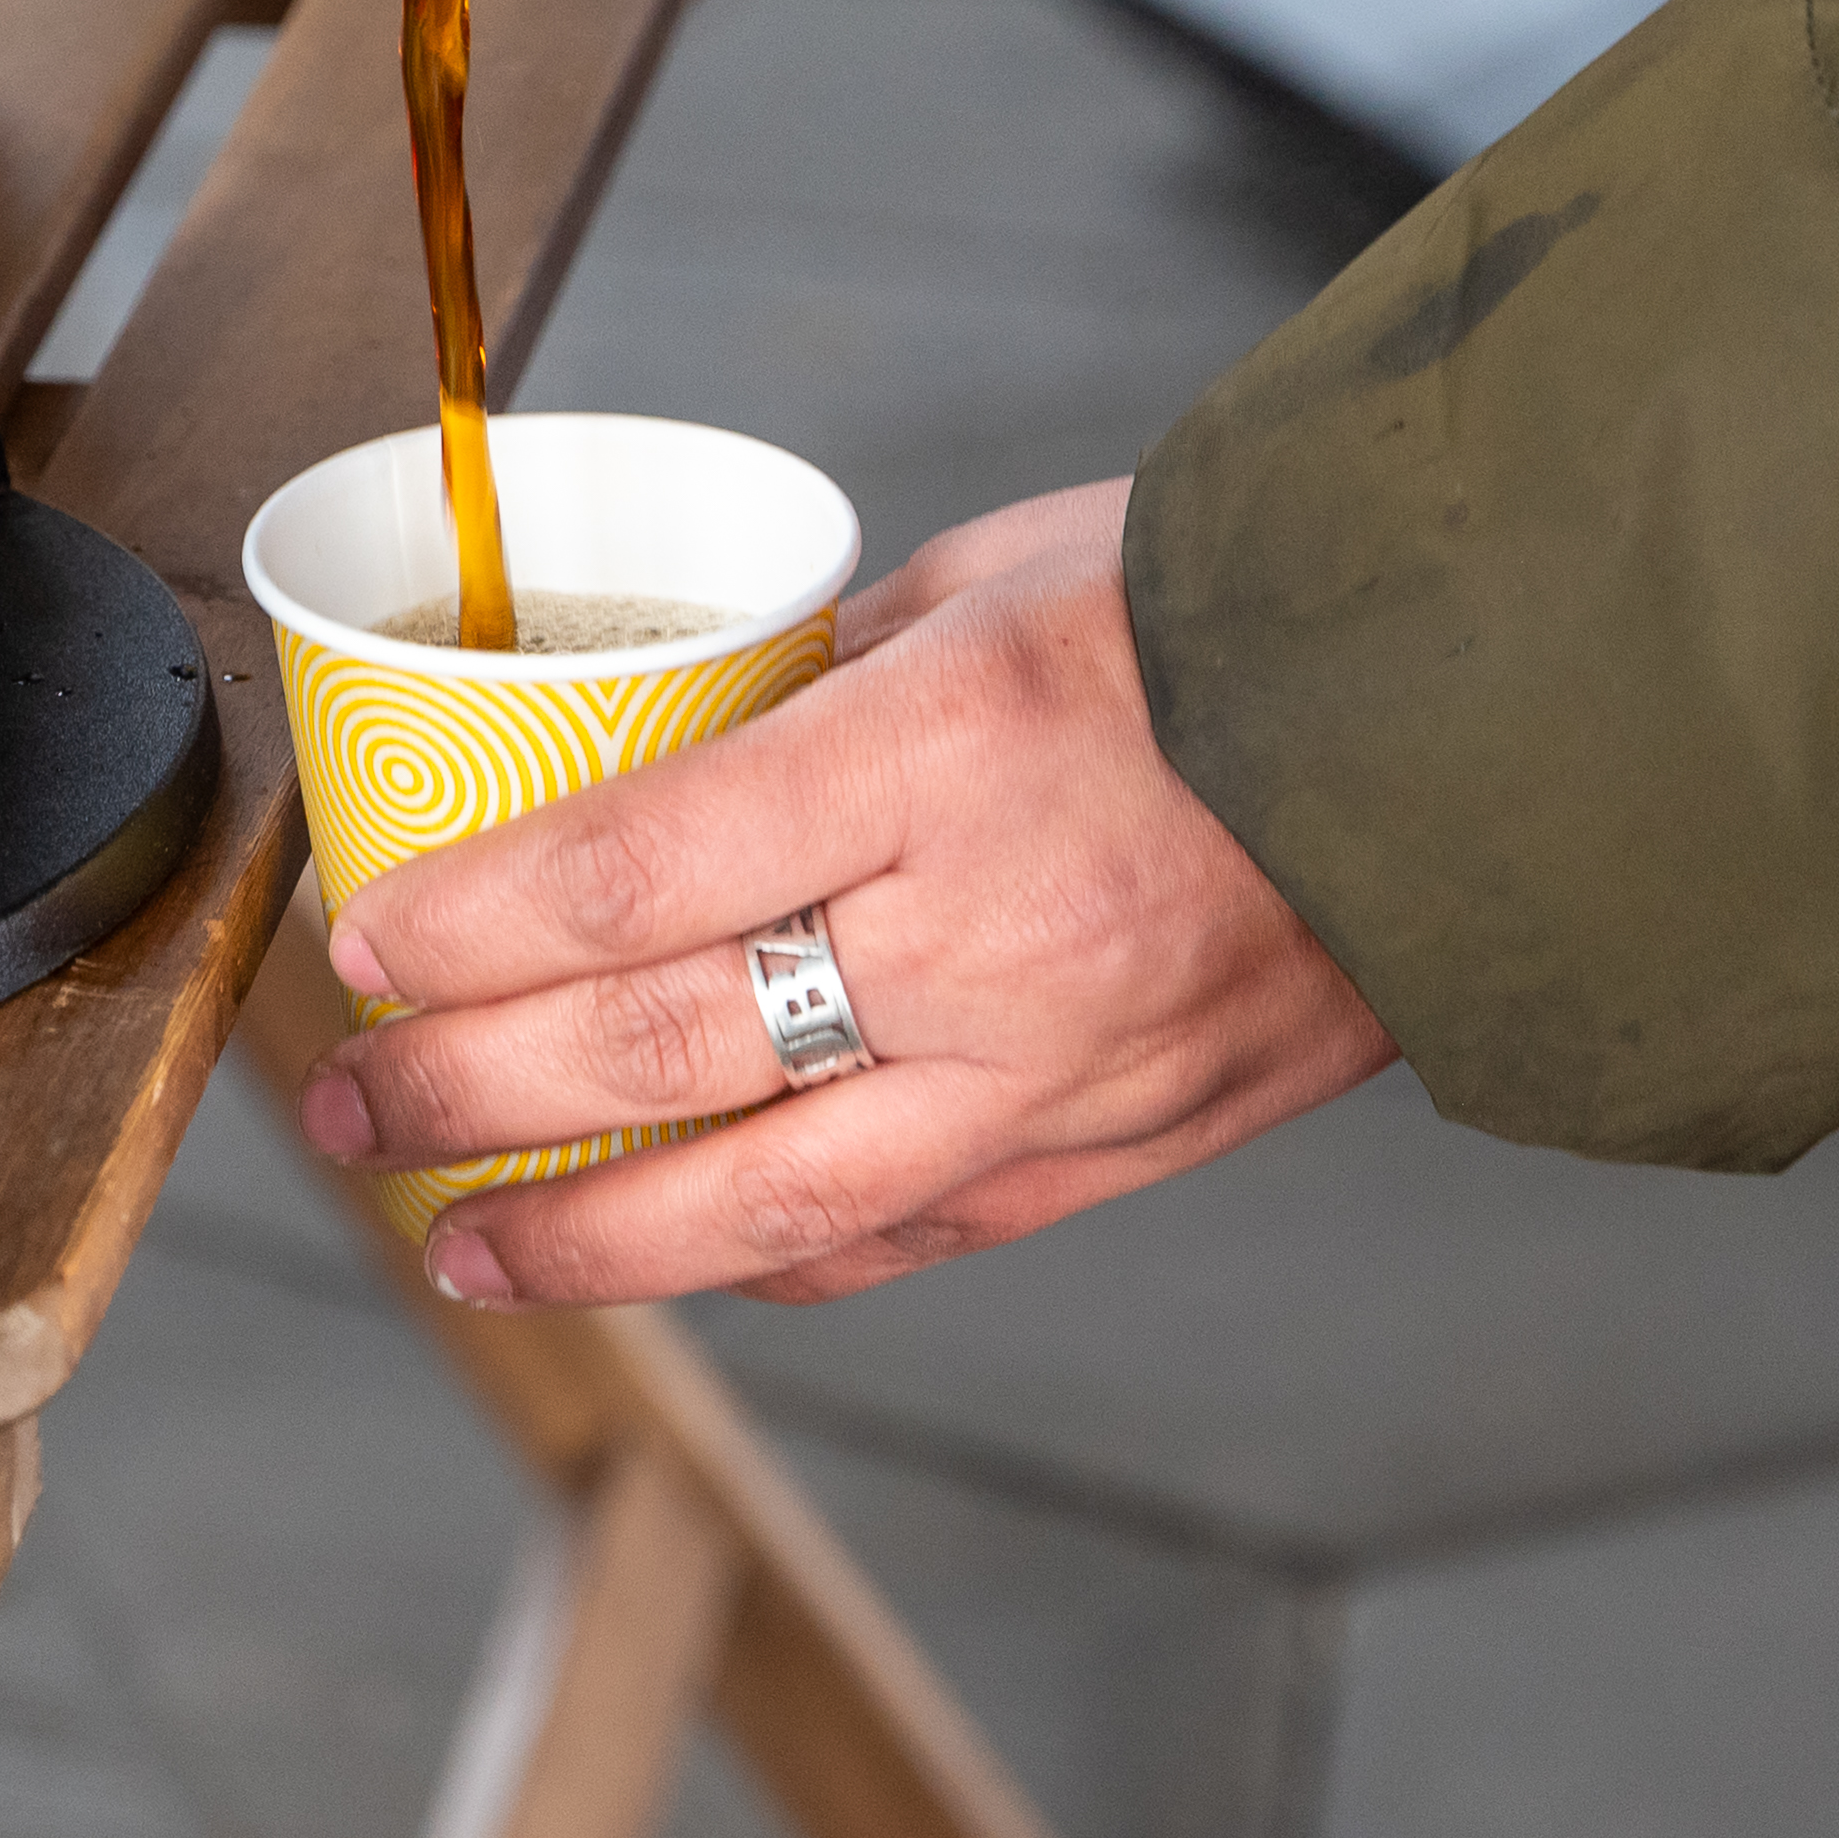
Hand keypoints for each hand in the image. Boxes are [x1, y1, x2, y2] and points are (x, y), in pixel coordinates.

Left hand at [294, 484, 1401, 1305]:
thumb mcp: (990, 581)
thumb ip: (828, 681)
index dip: (469, 928)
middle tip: (356, 1103)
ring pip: (769, 1198)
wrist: (1483, 721)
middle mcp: (992, 935)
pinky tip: (680, 1256)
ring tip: (459, 1239)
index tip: (363, 944)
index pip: (638, 872)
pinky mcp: (1133, 1145)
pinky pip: (913, 1235)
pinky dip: (773, 1256)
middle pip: (660, 1050)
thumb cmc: (1236, 611)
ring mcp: (1064, 1068)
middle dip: (468, 1090)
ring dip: (586, 1234)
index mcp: (944, 755)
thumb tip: (680, 738)